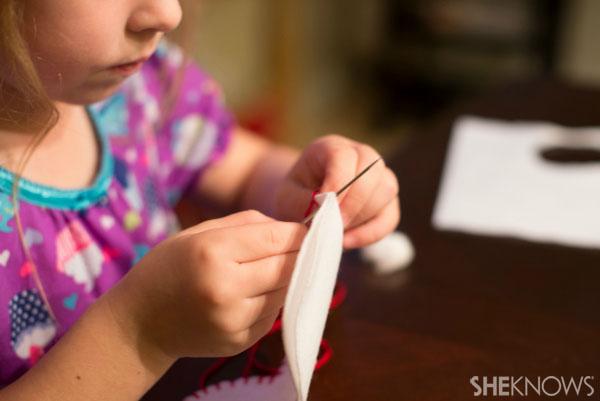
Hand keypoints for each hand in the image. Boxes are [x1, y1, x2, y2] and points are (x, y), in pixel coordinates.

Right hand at [106, 210, 306, 359]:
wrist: (140, 322)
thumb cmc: (170, 267)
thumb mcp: (200, 232)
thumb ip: (249, 224)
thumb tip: (293, 229)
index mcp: (213, 252)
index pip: (278, 239)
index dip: (298, 233)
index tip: (306, 229)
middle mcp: (226, 288)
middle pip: (288, 267)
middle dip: (298, 255)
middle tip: (299, 247)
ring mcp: (234, 320)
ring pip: (286, 292)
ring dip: (287, 278)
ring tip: (273, 268)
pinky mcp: (239, 341)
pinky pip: (273, 314)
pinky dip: (273, 300)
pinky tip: (257, 292)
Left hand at [274, 135, 399, 248]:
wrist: (302, 205)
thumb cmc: (294, 196)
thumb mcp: (287, 197)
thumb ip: (303, 202)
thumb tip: (326, 212)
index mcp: (332, 147)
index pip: (344, 156)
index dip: (338, 183)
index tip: (324, 207)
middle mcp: (360, 156)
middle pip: (373, 169)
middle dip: (354, 201)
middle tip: (334, 224)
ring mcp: (378, 176)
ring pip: (386, 190)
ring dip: (362, 217)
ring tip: (336, 232)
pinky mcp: (386, 201)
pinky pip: (390, 217)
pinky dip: (371, 233)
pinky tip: (347, 241)